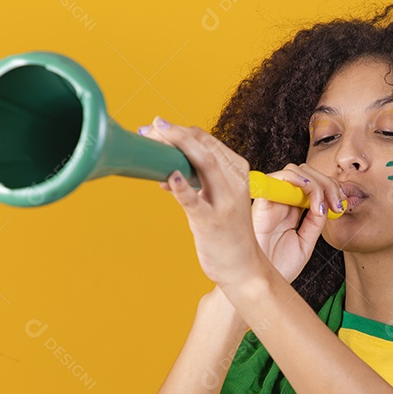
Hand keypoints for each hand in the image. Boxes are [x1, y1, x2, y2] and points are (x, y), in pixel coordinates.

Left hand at [144, 117, 264, 290]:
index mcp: (237, 171)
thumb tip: (167, 169)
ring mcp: (225, 202)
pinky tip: (168, 177)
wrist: (243, 267)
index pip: (208, 141)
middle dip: (175, 133)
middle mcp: (234, 182)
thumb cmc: (227, 233)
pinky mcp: (212, 223)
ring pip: (204, 164)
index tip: (157, 126)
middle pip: (204, 147)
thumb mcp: (218, 198)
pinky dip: (182, 187)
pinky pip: (195, 201)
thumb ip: (198, 181)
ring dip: (177, 148)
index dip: (181, 130)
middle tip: (149, 127)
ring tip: (152, 139)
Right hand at [249, 163, 344, 283]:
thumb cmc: (278, 267)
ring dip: (315, 182)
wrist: (261, 283)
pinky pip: (276, 179)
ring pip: (294, 171)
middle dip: (328, 183)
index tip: (341, 206)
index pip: (312, 185)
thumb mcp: (305, 243)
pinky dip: (296, 179)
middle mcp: (281, 202)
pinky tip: (309, 193)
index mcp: (291, 210)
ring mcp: (271, 201)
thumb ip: (314, 223)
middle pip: (306, 174)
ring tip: (322, 204)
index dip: (330, 188)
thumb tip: (327, 205)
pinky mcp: (261, 203)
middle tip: (337, 204)